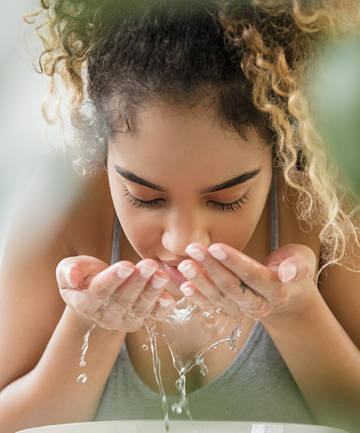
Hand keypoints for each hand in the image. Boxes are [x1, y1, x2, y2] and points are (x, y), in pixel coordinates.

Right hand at [56, 256, 174, 330]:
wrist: (98, 289)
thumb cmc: (84, 275)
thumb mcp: (70, 268)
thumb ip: (68, 271)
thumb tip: (71, 276)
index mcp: (85, 303)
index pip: (99, 292)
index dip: (113, 279)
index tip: (127, 265)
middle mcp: (105, 317)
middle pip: (122, 301)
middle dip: (137, 282)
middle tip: (149, 265)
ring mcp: (124, 320)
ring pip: (139, 308)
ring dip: (152, 292)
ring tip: (161, 276)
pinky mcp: (141, 319)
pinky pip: (153, 317)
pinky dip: (162, 309)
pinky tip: (169, 299)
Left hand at [177, 243, 316, 321]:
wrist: (288, 292)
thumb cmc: (294, 267)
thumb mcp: (304, 261)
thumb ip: (298, 265)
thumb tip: (288, 273)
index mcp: (277, 291)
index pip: (252, 275)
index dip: (233, 262)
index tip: (215, 246)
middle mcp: (259, 305)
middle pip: (231, 286)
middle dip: (210, 267)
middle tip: (194, 249)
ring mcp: (242, 310)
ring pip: (218, 296)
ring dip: (199, 281)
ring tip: (184, 265)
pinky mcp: (230, 310)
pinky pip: (211, 305)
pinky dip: (197, 297)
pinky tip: (184, 286)